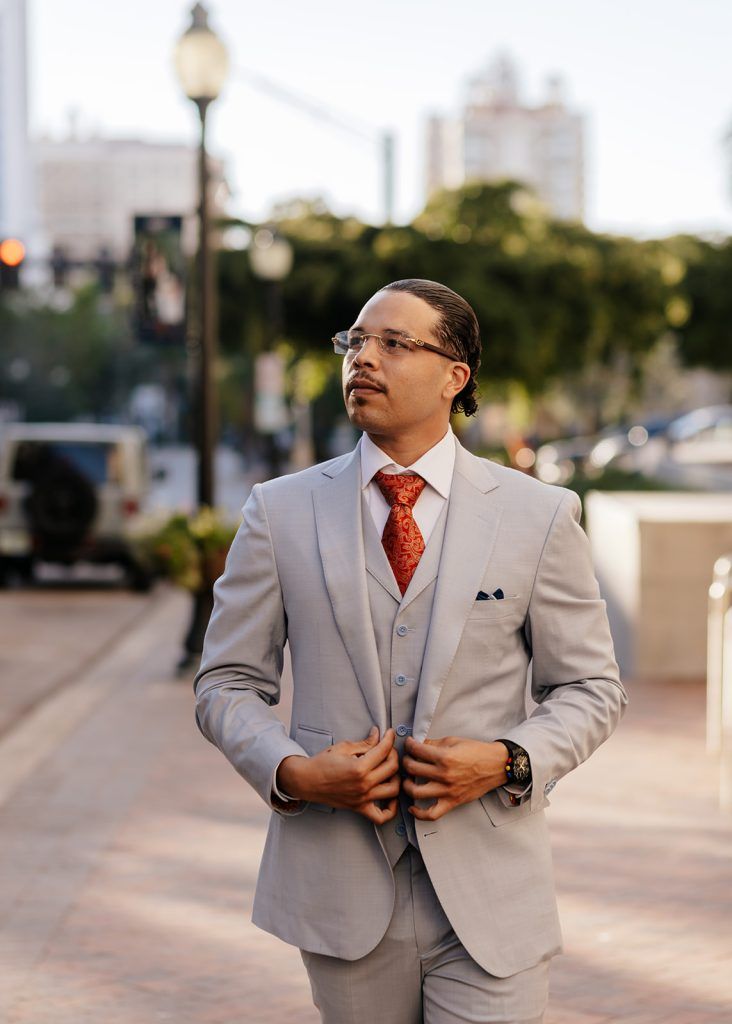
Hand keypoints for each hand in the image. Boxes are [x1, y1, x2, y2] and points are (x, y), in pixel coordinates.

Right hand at [277, 727, 399, 823]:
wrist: (307, 780)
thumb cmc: (322, 764)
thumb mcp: (343, 748)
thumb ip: (364, 743)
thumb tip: (377, 735)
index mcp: (359, 768)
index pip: (383, 751)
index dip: (389, 739)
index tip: (390, 734)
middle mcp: (363, 785)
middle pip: (392, 768)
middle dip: (393, 754)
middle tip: (387, 749)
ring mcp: (362, 798)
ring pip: (393, 790)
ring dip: (395, 777)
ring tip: (389, 770)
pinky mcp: (359, 808)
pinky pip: (381, 816)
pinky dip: (391, 810)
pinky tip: (391, 798)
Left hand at [402, 736, 508, 821]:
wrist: (496, 765)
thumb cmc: (477, 752)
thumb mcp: (454, 741)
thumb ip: (434, 744)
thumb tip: (418, 745)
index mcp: (445, 757)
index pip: (416, 751)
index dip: (409, 746)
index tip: (409, 745)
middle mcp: (444, 775)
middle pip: (413, 770)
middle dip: (406, 762)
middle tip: (407, 759)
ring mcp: (448, 791)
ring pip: (416, 792)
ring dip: (407, 785)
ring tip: (408, 779)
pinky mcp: (452, 802)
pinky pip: (432, 814)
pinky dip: (419, 813)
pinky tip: (412, 807)